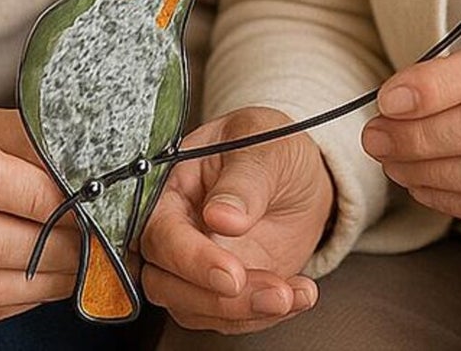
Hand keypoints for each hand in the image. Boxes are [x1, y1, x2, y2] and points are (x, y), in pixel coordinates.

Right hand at [140, 107, 334, 333]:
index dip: (191, 258)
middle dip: (218, 297)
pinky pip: (228, 316)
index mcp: (172, 184)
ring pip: (194, 307)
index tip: (231, 274)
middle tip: (272, 292)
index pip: (161, 232)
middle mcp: (175, 227)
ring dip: (244, 312)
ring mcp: (195, 260)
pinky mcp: (218, 287)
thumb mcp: (265, 146)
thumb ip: (245, 180)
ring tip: (291, 295)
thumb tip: (221, 216)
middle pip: (167, 281)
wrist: (299, 172)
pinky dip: (264, 315)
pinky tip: (298, 295)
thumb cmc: (271, 144)